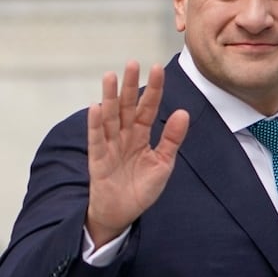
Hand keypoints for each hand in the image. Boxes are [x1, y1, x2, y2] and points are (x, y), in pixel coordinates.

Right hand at [85, 61, 188, 246]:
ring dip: (110, 97)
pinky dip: (95, 124)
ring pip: (110, 117)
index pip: (148, 108)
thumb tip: (182, 113)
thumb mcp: (163, 164)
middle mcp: (124, 135)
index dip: (153, 89)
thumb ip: (171, 139)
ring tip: (110, 77)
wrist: (121, 213)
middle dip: (130, 85)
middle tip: (132, 63)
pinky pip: (96, 138)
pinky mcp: (98, 158)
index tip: (157, 68)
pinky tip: (96, 108)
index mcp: (142, 135)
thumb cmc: (141, 188)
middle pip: (127, 106)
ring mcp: (110, 144)